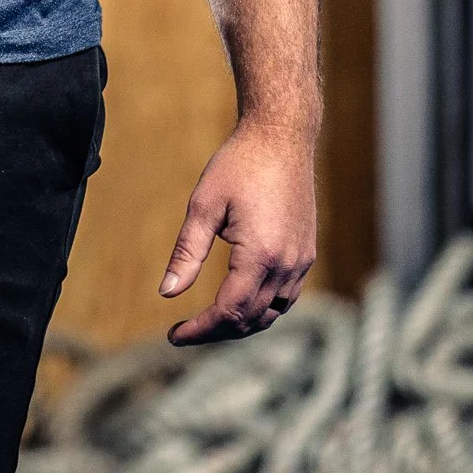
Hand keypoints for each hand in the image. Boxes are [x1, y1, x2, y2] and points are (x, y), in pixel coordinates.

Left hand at [159, 116, 316, 343]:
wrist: (282, 137)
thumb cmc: (238, 165)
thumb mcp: (203, 205)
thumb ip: (187, 253)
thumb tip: (166, 293)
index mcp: (260, 255)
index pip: (229, 312)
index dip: (200, 330)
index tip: (174, 335)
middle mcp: (287, 265)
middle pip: (251, 320)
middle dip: (216, 332)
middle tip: (183, 332)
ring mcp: (301, 261)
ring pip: (272, 314)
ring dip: (240, 324)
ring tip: (207, 322)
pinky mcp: (306, 254)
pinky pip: (286, 297)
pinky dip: (262, 309)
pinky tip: (239, 302)